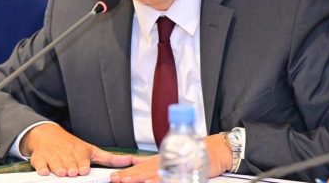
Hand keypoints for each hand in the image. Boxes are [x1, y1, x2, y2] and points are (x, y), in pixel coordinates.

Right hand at [20, 124, 133, 176]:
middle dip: (70, 169)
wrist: (48, 135)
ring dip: (58, 169)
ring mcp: (53, 157)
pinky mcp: (40, 159)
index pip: (81, 161)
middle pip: (69, 165)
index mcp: (80, 153)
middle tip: (71, 172)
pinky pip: (41, 165)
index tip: (82, 170)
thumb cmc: (73, 146)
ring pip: (56, 165)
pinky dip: (42, 168)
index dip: (81, 165)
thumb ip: (110, 158)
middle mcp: (67, 155)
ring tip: (61, 172)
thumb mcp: (92, 150)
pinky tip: (45, 171)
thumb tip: (131, 159)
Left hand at [110, 134, 232, 182]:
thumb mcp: (169, 156)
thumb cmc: (192, 152)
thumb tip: (134, 161)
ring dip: (140, 178)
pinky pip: (171, 178)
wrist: (214, 149)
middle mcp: (166, 161)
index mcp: (160, 159)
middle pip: (144, 171)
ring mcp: (175, 166)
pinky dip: (160, 180)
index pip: (141, 167)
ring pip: (154, 174)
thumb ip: (152, 161)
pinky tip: (152, 182)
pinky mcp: (185, 170)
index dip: (127, 172)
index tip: (115, 177)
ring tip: (127, 181)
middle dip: (129, 176)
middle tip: (116, 180)